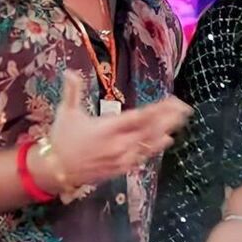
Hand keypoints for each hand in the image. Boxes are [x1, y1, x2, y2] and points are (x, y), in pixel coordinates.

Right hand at [30, 71, 190, 189]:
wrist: (56, 169)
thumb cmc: (61, 139)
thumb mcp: (66, 112)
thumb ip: (72, 91)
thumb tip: (71, 72)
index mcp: (108, 128)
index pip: (140, 117)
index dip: (159, 109)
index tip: (172, 101)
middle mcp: (119, 143)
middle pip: (151, 130)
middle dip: (169, 119)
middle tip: (185, 109)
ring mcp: (121, 157)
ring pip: (149, 144)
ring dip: (166, 131)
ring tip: (180, 122)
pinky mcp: (120, 168)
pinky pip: (142, 157)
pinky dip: (155, 148)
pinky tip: (166, 141)